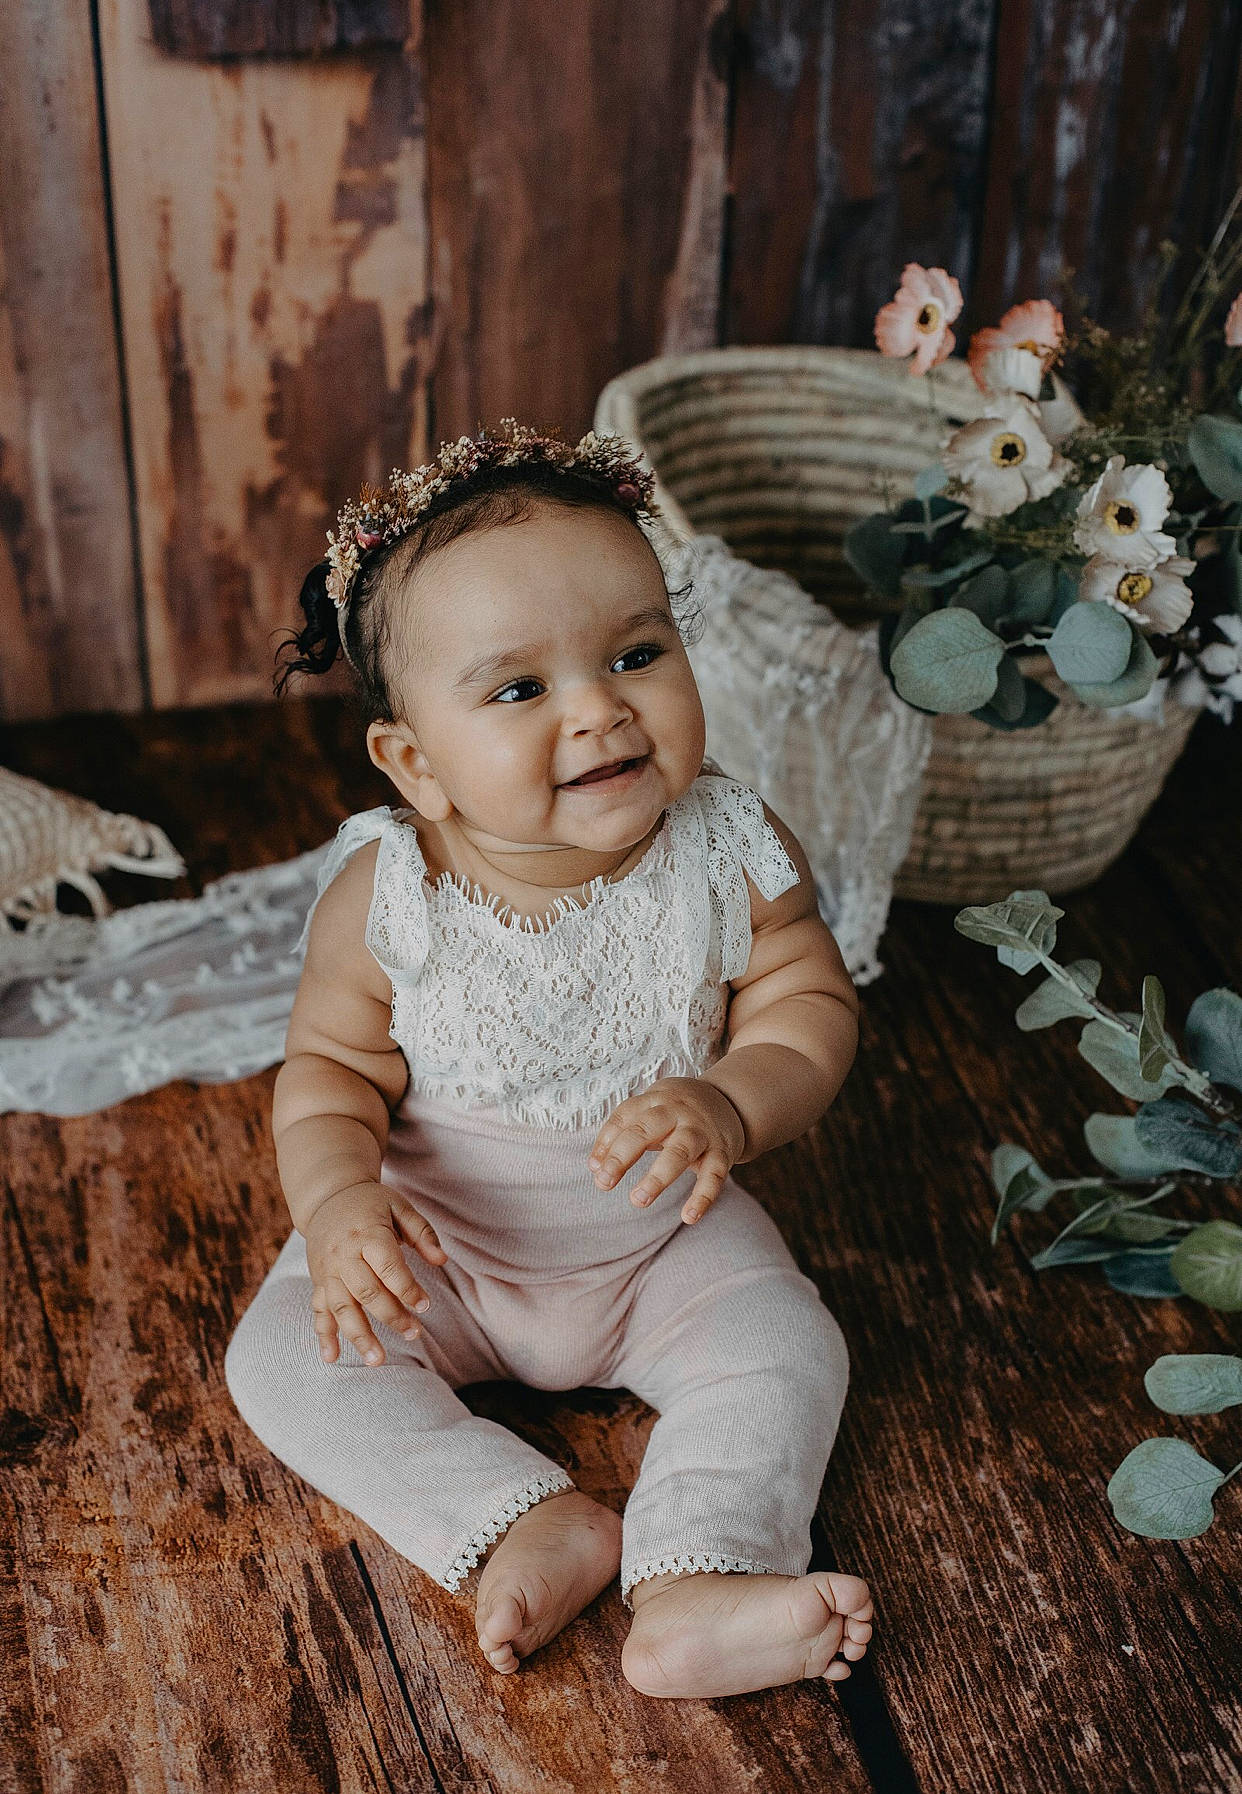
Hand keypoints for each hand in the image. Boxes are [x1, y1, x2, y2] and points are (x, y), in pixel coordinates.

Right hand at [303, 1182, 447, 1365]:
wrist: (327, 1197)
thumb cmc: (371, 1204)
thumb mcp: (400, 1207)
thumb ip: (422, 1233)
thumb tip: (442, 1260)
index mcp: (367, 1234)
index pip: (389, 1268)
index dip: (408, 1289)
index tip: (425, 1305)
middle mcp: (344, 1255)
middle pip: (366, 1292)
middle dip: (390, 1316)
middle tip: (414, 1333)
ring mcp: (327, 1270)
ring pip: (341, 1307)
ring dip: (358, 1336)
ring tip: (377, 1360)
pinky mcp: (318, 1281)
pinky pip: (319, 1310)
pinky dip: (324, 1335)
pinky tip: (332, 1358)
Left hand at [587, 1077, 746, 1224]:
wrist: (732, 1100)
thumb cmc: (677, 1112)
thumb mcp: (650, 1112)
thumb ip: (622, 1134)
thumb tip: (595, 1166)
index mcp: (655, 1101)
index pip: (625, 1116)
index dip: (606, 1141)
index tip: (594, 1168)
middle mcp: (678, 1112)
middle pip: (646, 1130)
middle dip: (622, 1156)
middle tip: (603, 1183)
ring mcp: (701, 1131)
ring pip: (679, 1152)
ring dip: (657, 1177)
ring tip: (638, 1200)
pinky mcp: (722, 1151)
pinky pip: (714, 1175)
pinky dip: (703, 1197)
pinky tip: (688, 1217)